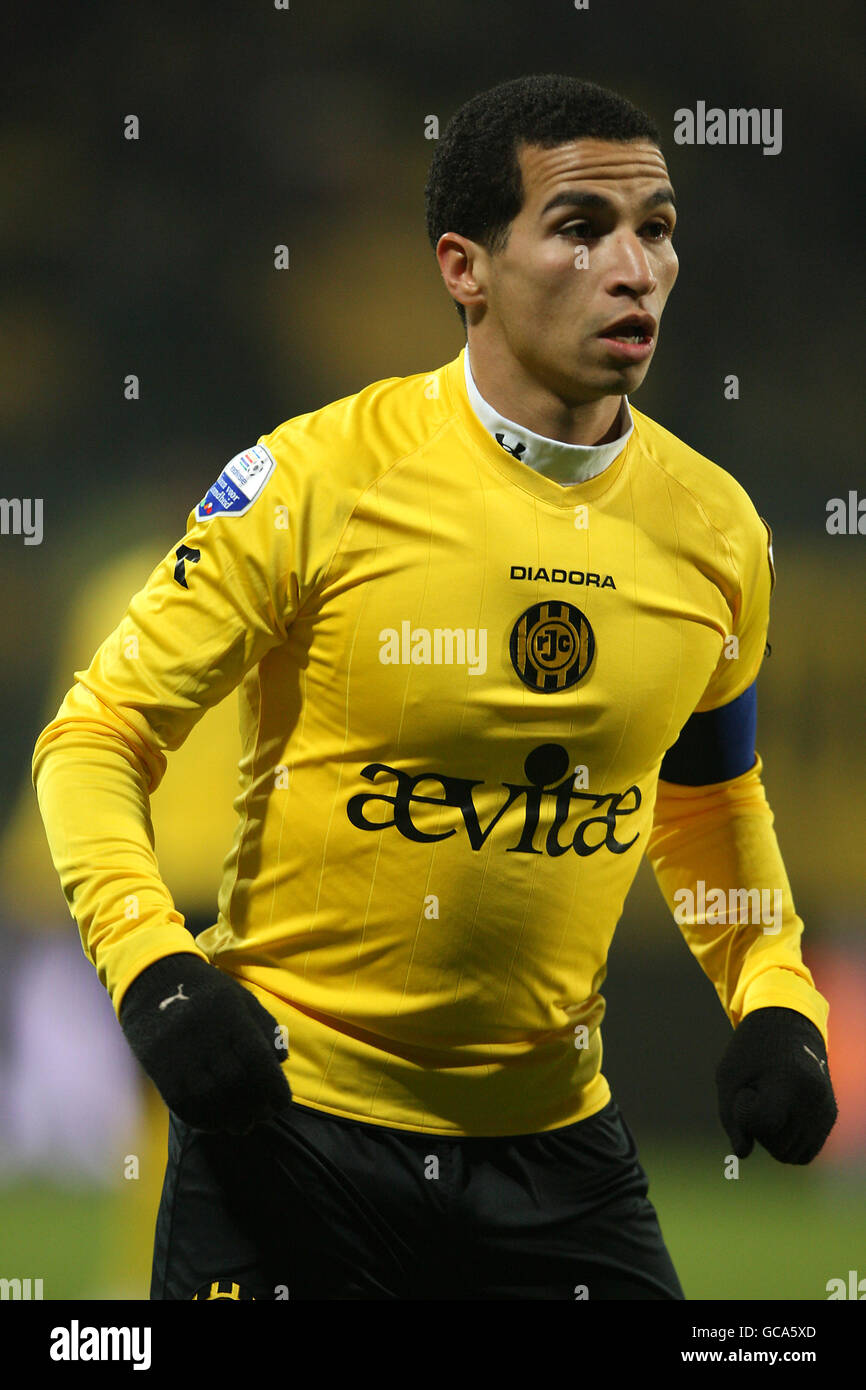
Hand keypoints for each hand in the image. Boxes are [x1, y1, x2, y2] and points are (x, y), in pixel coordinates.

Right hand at [119, 952, 291, 1132]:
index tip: (282, 1103)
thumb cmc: (207, 991)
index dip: (273, 1087)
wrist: (154, 981)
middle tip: (263, 1116)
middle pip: (235, 1083)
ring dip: (230, 1118)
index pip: (257, 1060)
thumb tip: (282, 1061)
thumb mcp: (241, 999)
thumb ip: (265, 1027)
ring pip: (209, 1098)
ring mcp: (181, 1054)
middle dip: (254, 1107)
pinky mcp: (160, 1068)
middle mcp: (207, 1037)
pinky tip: (215, 1123)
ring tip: (242, 1125)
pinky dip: (202, 1120)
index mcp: (231, 1017)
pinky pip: (182, 1103)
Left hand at [716, 1006, 836, 1163]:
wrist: (787, 1025)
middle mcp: (814, 1098)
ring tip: (769, 1102)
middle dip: (758, 1128)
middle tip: (758, 1092)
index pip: (763, 1123)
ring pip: (789, 1155)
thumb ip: (731, 1118)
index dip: (745, 1110)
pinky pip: (803, 1152)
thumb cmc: (751, 1050)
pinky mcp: (829, 1116)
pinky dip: (786, 1143)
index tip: (748, 1087)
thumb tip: (742, 1153)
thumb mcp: (729, 1076)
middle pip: (776, 1146)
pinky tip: (778, 1116)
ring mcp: (826, 1109)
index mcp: (790, 1080)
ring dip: (771, 1138)